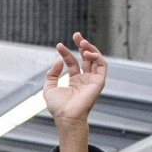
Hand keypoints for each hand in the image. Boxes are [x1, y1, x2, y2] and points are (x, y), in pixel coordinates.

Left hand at [42, 33, 105, 151]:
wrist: (67, 116)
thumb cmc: (58, 106)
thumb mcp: (49, 88)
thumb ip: (52, 74)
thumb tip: (58, 62)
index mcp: (74, 80)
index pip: (72, 62)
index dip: (66, 53)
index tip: (59, 45)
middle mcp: (85, 79)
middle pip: (86, 58)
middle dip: (82, 45)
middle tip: (76, 35)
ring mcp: (93, 80)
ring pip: (95, 59)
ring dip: (90, 48)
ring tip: (82, 41)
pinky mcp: (99, 81)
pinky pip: (102, 65)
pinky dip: (97, 57)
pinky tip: (87, 53)